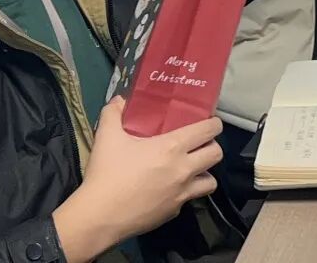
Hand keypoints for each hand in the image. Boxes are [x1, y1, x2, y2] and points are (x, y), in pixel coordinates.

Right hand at [53, 98, 221, 261]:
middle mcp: (183, 170)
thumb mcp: (107, 135)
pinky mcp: (173, 213)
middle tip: (199, 142)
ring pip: (211, 182)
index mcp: (172, 147)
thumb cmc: (107, 172)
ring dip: (204, 172)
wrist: (100, 216)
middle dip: (212, 145)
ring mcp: (181, 194)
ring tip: (191, 167)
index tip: (209, 121)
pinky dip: (185, 192)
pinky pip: (189, 199)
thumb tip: (120, 100)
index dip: (214, 123)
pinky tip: (168, 188)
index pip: (208, 131)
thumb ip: (114, 111)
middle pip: (216, 155)